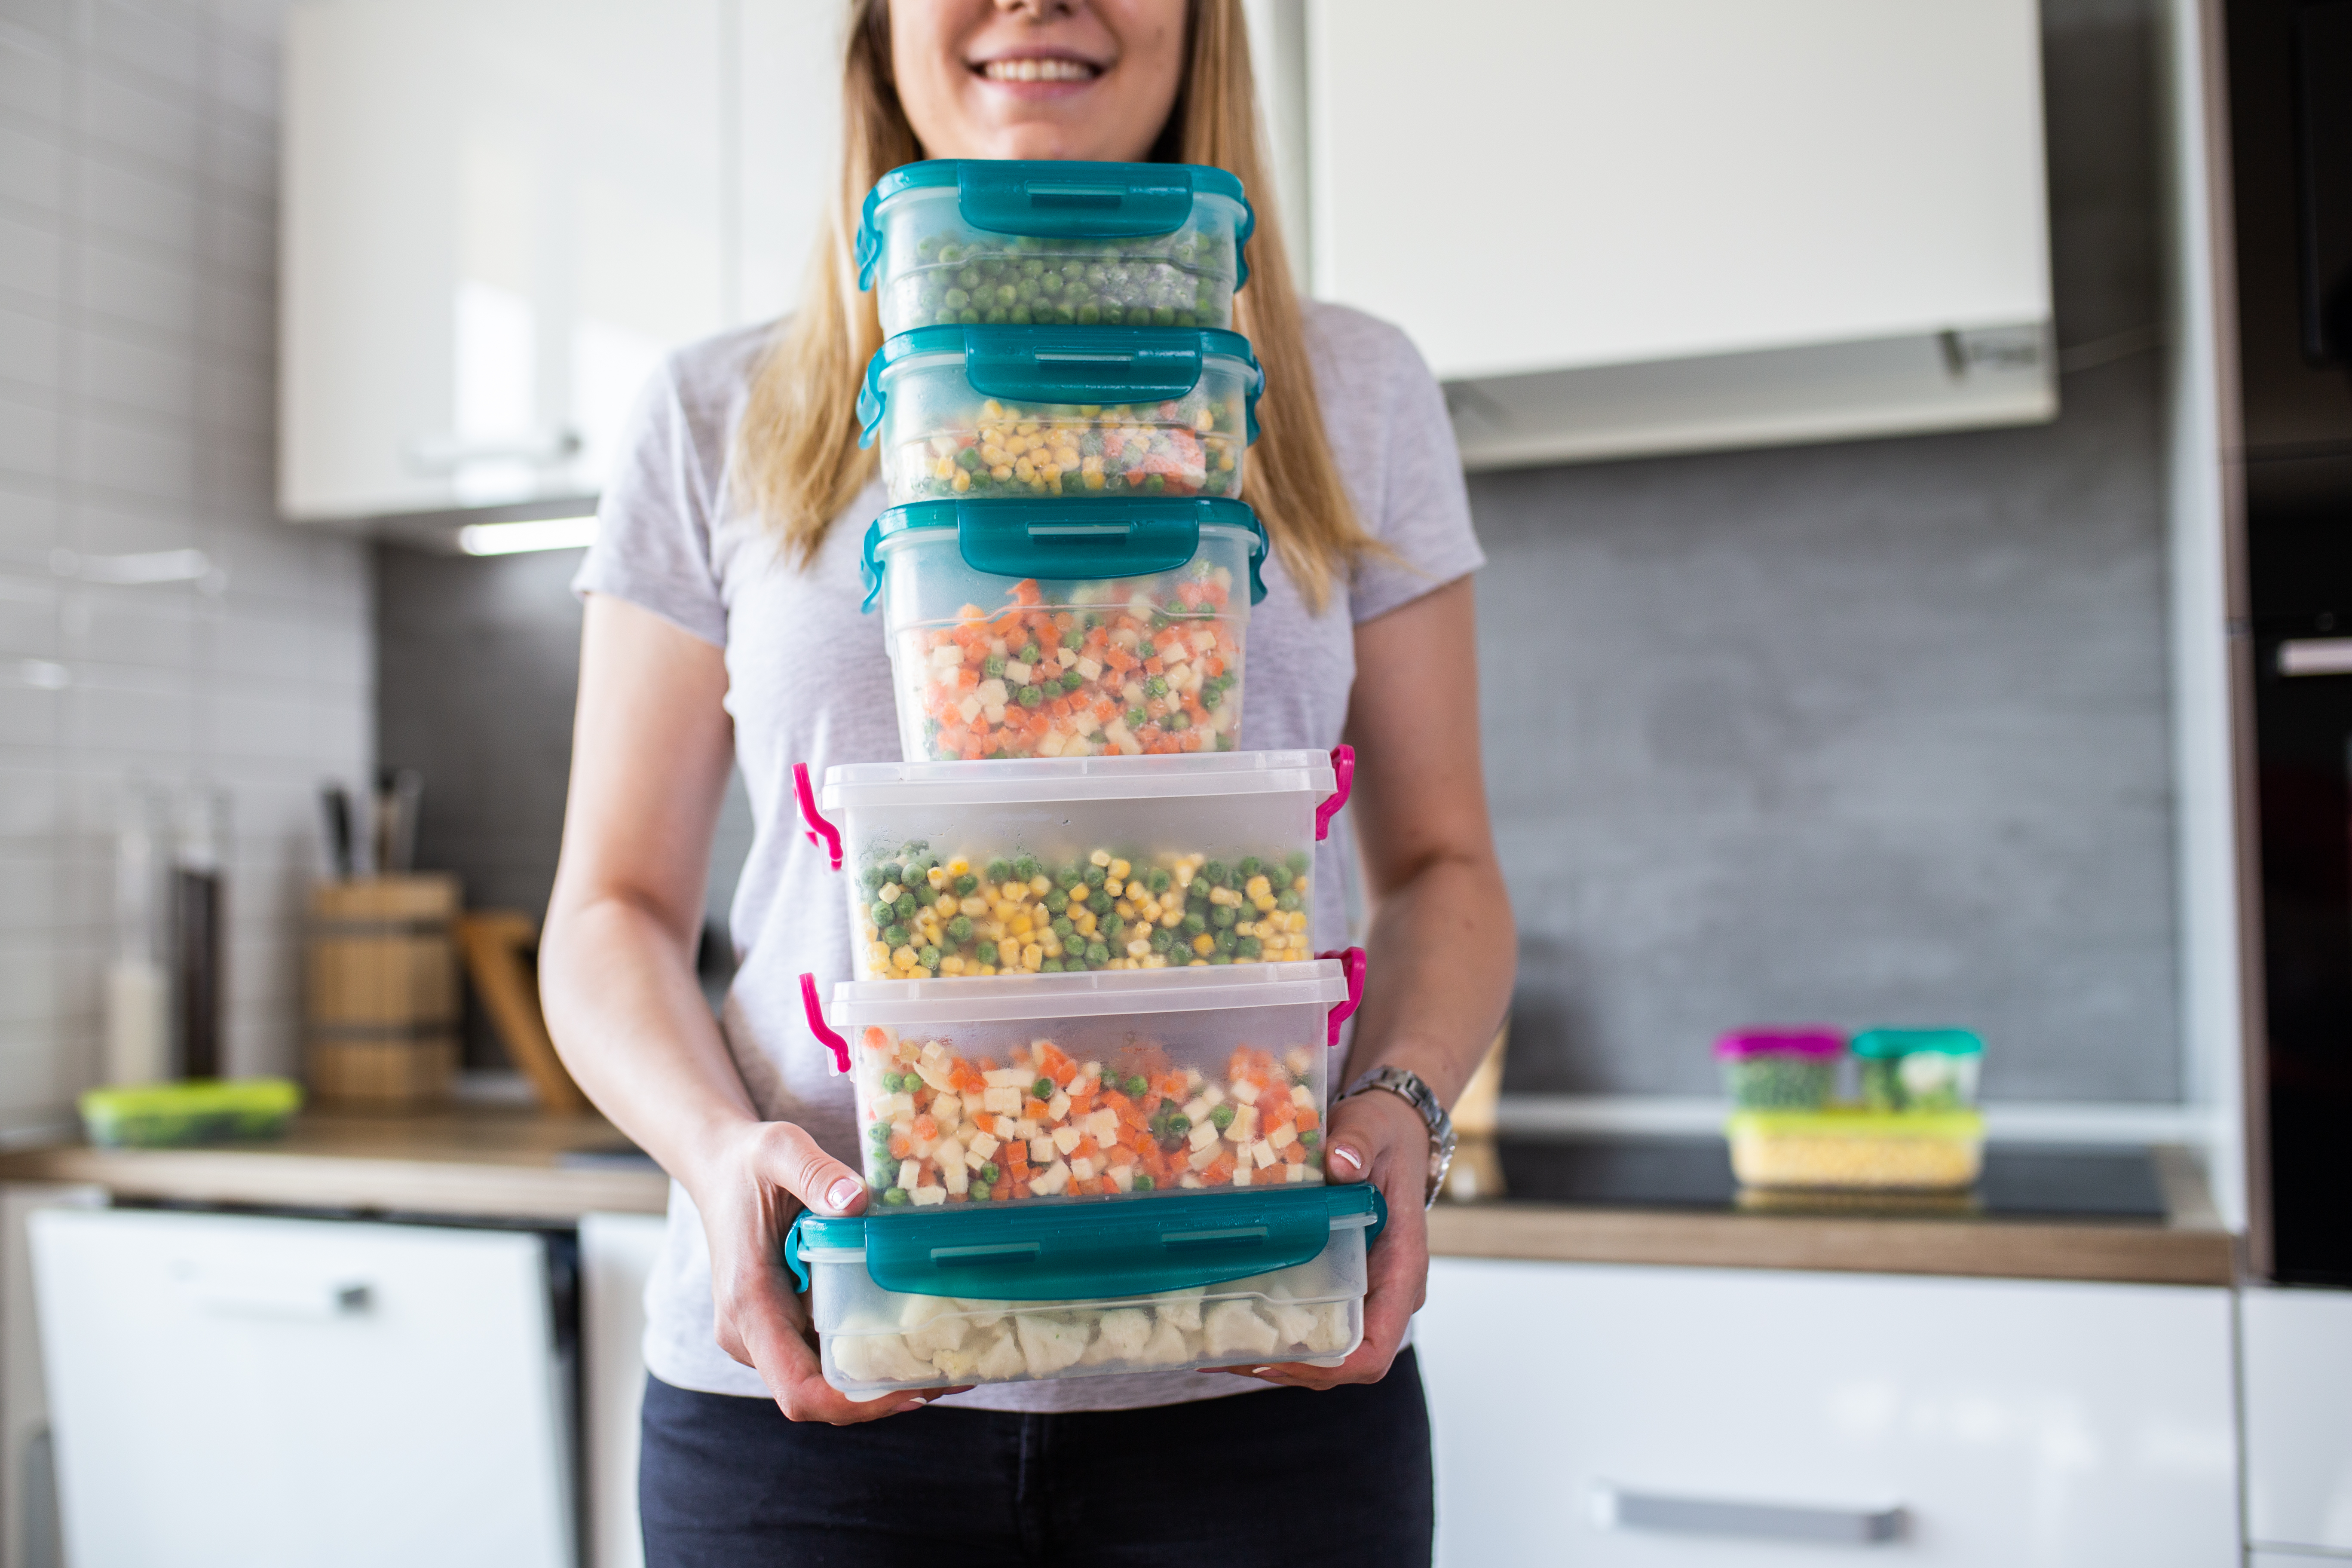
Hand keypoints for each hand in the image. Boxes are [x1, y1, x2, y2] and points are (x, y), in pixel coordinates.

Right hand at [687, 1119, 969, 1422]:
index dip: (853, 1404)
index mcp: (748, 1304)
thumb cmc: (747, 1161)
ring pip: (824, 1384)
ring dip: (879, 1383)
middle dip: (882, 1398)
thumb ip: (814, 1173)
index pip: (797, 1390)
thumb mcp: (779, 1149)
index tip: (911, 1391)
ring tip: (948, 1362)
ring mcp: (763, 1336)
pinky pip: (823, 1358)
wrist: (719, 1168)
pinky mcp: (780, 1326)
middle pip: (819, 1397)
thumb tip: (855, 1202)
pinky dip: (867, 1358)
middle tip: (951, 1374)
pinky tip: (916, 1338)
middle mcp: (750, 1335)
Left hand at [1210, 1086, 1427, 1388]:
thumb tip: (1342, 1163)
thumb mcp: (1374, 1126)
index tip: (1275, 1359)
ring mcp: (1369, 1291)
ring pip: (1328, 1350)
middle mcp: (1388, 1292)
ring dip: (1277, 1357)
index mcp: (1402, 1268)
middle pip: (1343, 1361)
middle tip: (1225, 1356)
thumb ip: (1360, 1143)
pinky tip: (1229, 1321)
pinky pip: (1318, 1321)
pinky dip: (1279, 1331)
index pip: (1374, 1349)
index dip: (1327, 1367)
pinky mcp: (1348, 1280)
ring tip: (1214, 1349)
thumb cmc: (1386, 1131)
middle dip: (1288, 1368)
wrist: (1394, 1128)